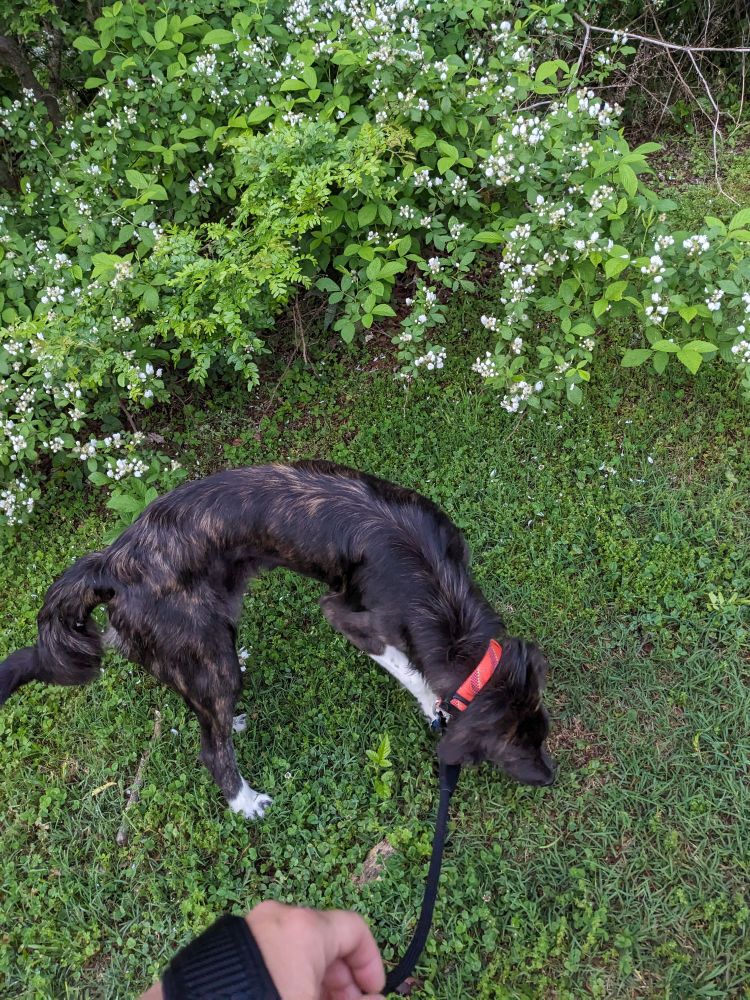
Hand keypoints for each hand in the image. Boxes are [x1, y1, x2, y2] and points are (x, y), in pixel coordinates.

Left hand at [246, 900, 385, 999]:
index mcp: (306, 927)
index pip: (355, 930)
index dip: (371, 963)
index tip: (374, 994)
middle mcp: (279, 918)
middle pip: (325, 940)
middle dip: (342, 979)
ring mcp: (251, 930)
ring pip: (297, 951)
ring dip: (315, 981)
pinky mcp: (229, 948)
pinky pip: (271, 956)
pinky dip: (287, 977)